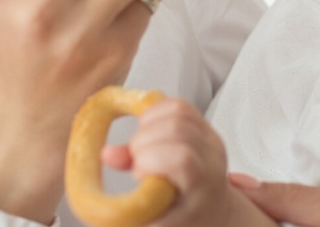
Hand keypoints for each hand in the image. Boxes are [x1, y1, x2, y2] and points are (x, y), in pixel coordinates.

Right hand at [102, 98, 275, 226]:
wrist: (210, 209)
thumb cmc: (182, 215)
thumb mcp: (154, 214)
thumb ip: (131, 190)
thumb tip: (108, 154)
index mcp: (201, 185)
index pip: (182, 158)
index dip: (153, 158)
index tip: (140, 172)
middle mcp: (211, 157)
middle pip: (177, 128)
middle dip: (144, 139)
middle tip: (137, 158)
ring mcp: (210, 137)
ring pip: (178, 110)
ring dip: (149, 123)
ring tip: (143, 144)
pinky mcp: (204, 124)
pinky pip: (179, 104)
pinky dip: (156, 111)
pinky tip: (149, 130)